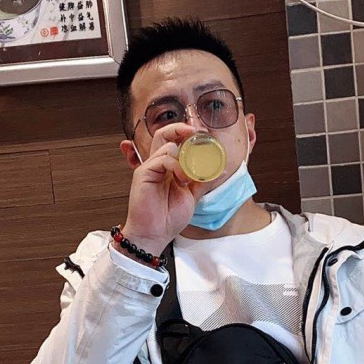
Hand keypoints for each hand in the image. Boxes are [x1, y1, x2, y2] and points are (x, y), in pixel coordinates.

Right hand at [121, 123, 197, 256]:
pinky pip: (162, 159)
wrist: (155, 235)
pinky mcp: (143, 173)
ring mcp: (150, 168)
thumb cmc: (168, 219)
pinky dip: (176, 166)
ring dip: (184, 158)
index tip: (204, 137)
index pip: (176, 142)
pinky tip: (181, 180)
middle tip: (196, 133)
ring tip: (189, 177)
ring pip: (167, 145)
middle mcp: (158, 165)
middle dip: (181, 129)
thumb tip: (220, 170)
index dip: (188, 136)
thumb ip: (203, 181)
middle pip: (165, 134)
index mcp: (169, 168)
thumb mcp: (192, 197)